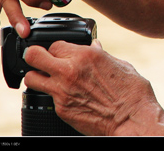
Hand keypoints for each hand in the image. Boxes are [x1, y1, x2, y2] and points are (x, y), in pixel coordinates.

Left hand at [23, 40, 163, 135]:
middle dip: (35, 56)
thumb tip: (95, 47)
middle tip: (41, 61)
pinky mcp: (61, 109)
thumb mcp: (120, 65)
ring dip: (37, 77)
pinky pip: (46, 97)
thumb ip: (101, 55)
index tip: (62, 53)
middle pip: (33, 55)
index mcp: (86, 55)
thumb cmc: (132, 93)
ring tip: (46, 79)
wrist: (132, 120)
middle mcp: (70, 70)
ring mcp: (62, 90)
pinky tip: (64, 96)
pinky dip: (52, 95)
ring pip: (31, 78)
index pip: (55, 44)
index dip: (58, 49)